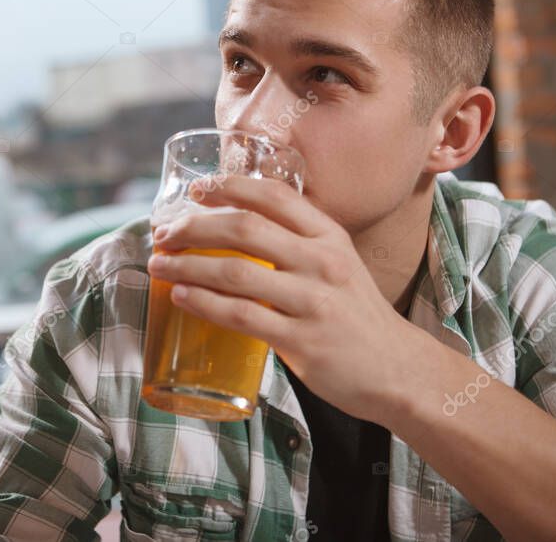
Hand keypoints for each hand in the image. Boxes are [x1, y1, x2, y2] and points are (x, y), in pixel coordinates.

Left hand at [146, 175, 433, 425]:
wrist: (397, 369)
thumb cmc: (356, 315)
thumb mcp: (338, 264)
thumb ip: (298, 244)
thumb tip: (238, 228)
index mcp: (330, 236)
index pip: (274, 196)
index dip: (229, 187)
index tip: (196, 190)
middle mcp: (322, 262)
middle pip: (244, 228)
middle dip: (194, 226)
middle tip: (164, 233)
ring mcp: (313, 301)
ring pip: (235, 272)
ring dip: (187, 265)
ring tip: (158, 264)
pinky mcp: (302, 341)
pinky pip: (241, 316)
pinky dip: (204, 303)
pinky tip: (181, 297)